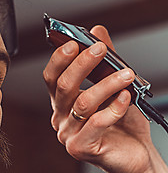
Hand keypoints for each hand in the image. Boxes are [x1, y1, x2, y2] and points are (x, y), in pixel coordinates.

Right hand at [43, 25, 167, 172]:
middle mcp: (60, 117)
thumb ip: (104, 60)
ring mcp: (67, 133)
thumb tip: (97, 32)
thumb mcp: (113, 86)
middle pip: (63, 86)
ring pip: (82, 103)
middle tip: (100, 50)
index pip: (52, 77)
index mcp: (61, 102)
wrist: (135, 153)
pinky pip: (96, 123)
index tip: (74, 42)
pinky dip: (113, 108)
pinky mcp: (79, 148)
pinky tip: (125, 98)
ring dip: (106, 85)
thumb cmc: (121, 122)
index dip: (60, 59)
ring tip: (126, 74)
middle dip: (82, 64)